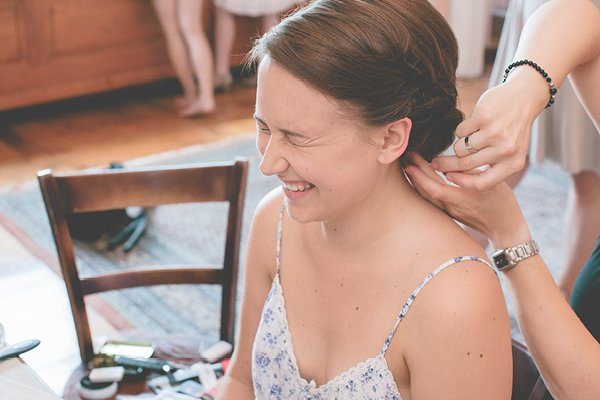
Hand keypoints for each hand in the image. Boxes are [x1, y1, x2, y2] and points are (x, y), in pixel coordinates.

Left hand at [405, 153, 531, 248]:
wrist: (505, 227)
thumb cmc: (502, 202)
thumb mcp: (490, 183)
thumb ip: (470, 172)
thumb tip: (450, 160)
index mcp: (463, 198)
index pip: (435, 186)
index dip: (422, 173)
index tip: (414, 158)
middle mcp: (452, 207)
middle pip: (427, 190)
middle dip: (415, 172)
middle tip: (407, 156)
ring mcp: (449, 212)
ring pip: (427, 196)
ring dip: (416, 181)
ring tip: (408, 165)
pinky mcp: (449, 214)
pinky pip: (431, 200)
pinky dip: (422, 189)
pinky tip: (417, 179)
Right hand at [431, 68, 548, 190]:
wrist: (523, 99)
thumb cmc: (512, 130)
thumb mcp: (510, 153)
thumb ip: (491, 167)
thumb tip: (453, 177)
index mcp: (513, 164)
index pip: (481, 183)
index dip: (461, 182)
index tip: (448, 177)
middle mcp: (505, 150)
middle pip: (465, 164)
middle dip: (446, 164)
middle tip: (435, 163)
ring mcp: (494, 133)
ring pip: (460, 148)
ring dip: (459, 144)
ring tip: (470, 136)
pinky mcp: (484, 117)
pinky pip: (460, 131)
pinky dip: (463, 129)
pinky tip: (475, 123)